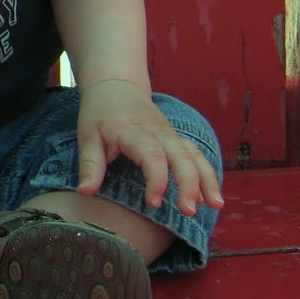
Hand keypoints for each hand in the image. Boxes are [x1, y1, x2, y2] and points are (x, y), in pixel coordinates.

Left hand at [74, 80, 224, 215]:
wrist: (116, 86)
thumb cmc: (100, 113)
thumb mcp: (87, 136)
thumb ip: (89, 165)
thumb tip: (84, 193)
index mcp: (133, 131)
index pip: (151, 155)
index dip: (156, 179)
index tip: (154, 203)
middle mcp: (158, 132)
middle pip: (181, 156)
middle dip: (189, 184)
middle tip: (188, 212)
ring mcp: (170, 135)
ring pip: (194, 155)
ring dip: (207, 180)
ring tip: (215, 206)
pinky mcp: (175, 139)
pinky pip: (196, 155)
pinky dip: (207, 174)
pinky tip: (211, 198)